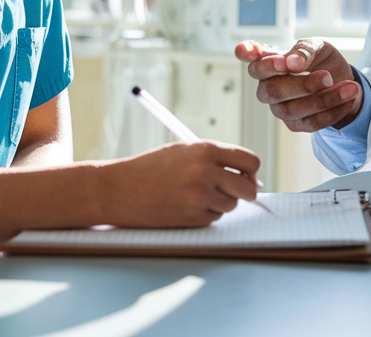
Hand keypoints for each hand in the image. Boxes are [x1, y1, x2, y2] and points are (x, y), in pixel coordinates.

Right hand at [98, 141, 259, 227]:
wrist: (119, 190)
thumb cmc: (151, 168)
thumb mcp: (183, 151)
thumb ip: (215, 159)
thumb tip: (247, 173)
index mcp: (205, 150)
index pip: (250, 161)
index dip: (251, 170)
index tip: (245, 174)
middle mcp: (205, 173)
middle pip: (249, 188)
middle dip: (245, 191)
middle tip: (235, 190)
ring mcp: (199, 197)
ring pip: (231, 205)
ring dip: (221, 202)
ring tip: (197, 194)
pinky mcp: (192, 218)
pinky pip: (214, 218)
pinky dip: (206, 213)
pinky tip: (184, 205)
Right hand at [236, 38, 361, 132]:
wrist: (343, 82)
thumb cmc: (323, 61)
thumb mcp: (319, 47)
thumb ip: (304, 50)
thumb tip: (292, 61)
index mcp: (270, 62)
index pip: (252, 61)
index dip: (248, 55)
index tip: (252, 51)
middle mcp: (268, 87)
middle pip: (272, 91)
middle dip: (302, 85)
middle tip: (327, 77)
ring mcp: (279, 108)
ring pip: (293, 110)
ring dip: (324, 99)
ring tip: (349, 88)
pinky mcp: (295, 124)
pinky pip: (311, 123)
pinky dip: (333, 111)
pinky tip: (347, 99)